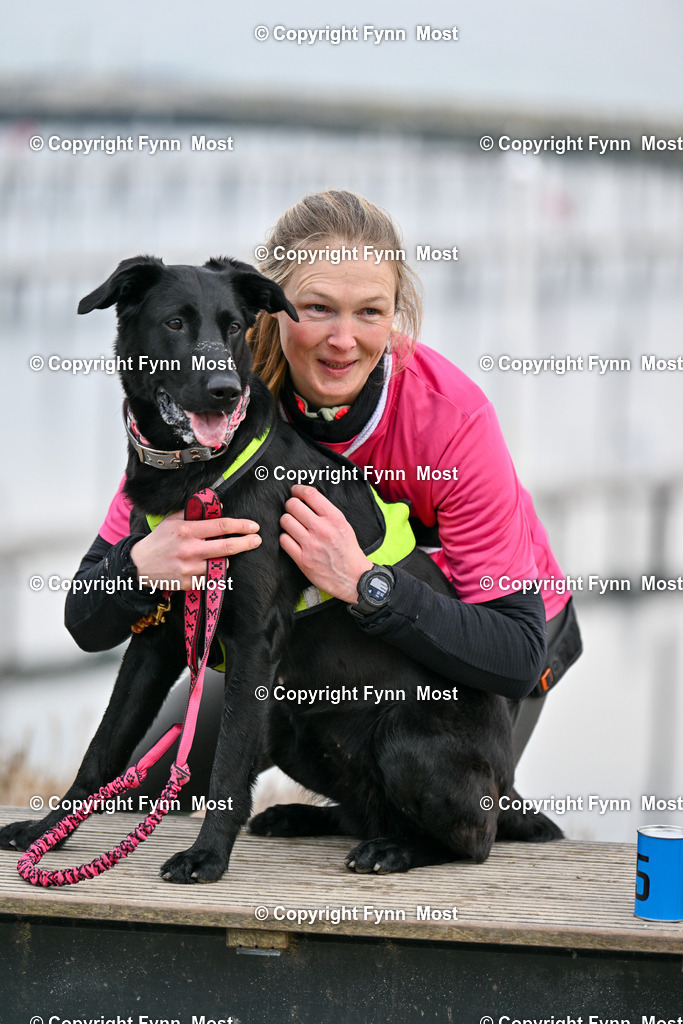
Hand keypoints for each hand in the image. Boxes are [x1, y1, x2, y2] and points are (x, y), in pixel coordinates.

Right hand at [131, 511, 260, 590]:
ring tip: (222, 554)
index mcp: (186, 530)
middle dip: (246, 543)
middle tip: (257, 540)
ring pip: (221, 564)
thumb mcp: (172, 520)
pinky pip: (210, 577)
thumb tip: (218, 507)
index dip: (241, 526)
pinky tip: (208, 566)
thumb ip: (194, 513)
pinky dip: (213, 571)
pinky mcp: (188, 582)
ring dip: (226, 559)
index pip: (221, 526)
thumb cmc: (159, 540)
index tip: (253, 526)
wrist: (139, 566)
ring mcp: (189, 568)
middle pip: (227, 547)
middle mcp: (189, 549)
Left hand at [279, 484, 372, 603]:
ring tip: (292, 525)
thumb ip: (327, 512)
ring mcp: (310, 544)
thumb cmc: (348, 551)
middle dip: (290, 505)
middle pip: (293, 505)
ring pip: (285, 521)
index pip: (309, 494)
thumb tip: (308, 498)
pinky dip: (286, 538)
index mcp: (334, 518)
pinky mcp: (302, 559)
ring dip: (287, 521)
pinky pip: (284, 540)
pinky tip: (292, 539)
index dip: (298, 490)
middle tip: (293, 510)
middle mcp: (321, 529)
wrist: (354, 577)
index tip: (295, 491)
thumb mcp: (344, 525)